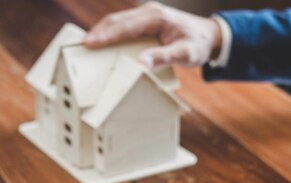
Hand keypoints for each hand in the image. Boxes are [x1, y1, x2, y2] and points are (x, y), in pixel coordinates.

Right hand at [84, 2, 221, 67]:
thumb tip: (141, 62)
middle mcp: (149, 12)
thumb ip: (163, 57)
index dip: (107, 35)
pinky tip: (101, 42)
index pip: (126, 26)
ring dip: (102, 31)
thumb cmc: (197, 45)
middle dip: (99, 32)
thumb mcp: (184, 54)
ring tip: (86, 44)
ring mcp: (146, 15)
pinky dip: (110, 32)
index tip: (91, 43)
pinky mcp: (144, 21)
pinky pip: (123, 25)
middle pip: (117, 20)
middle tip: (82, 46)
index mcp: (157, 17)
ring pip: (118, 21)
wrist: (208, 36)